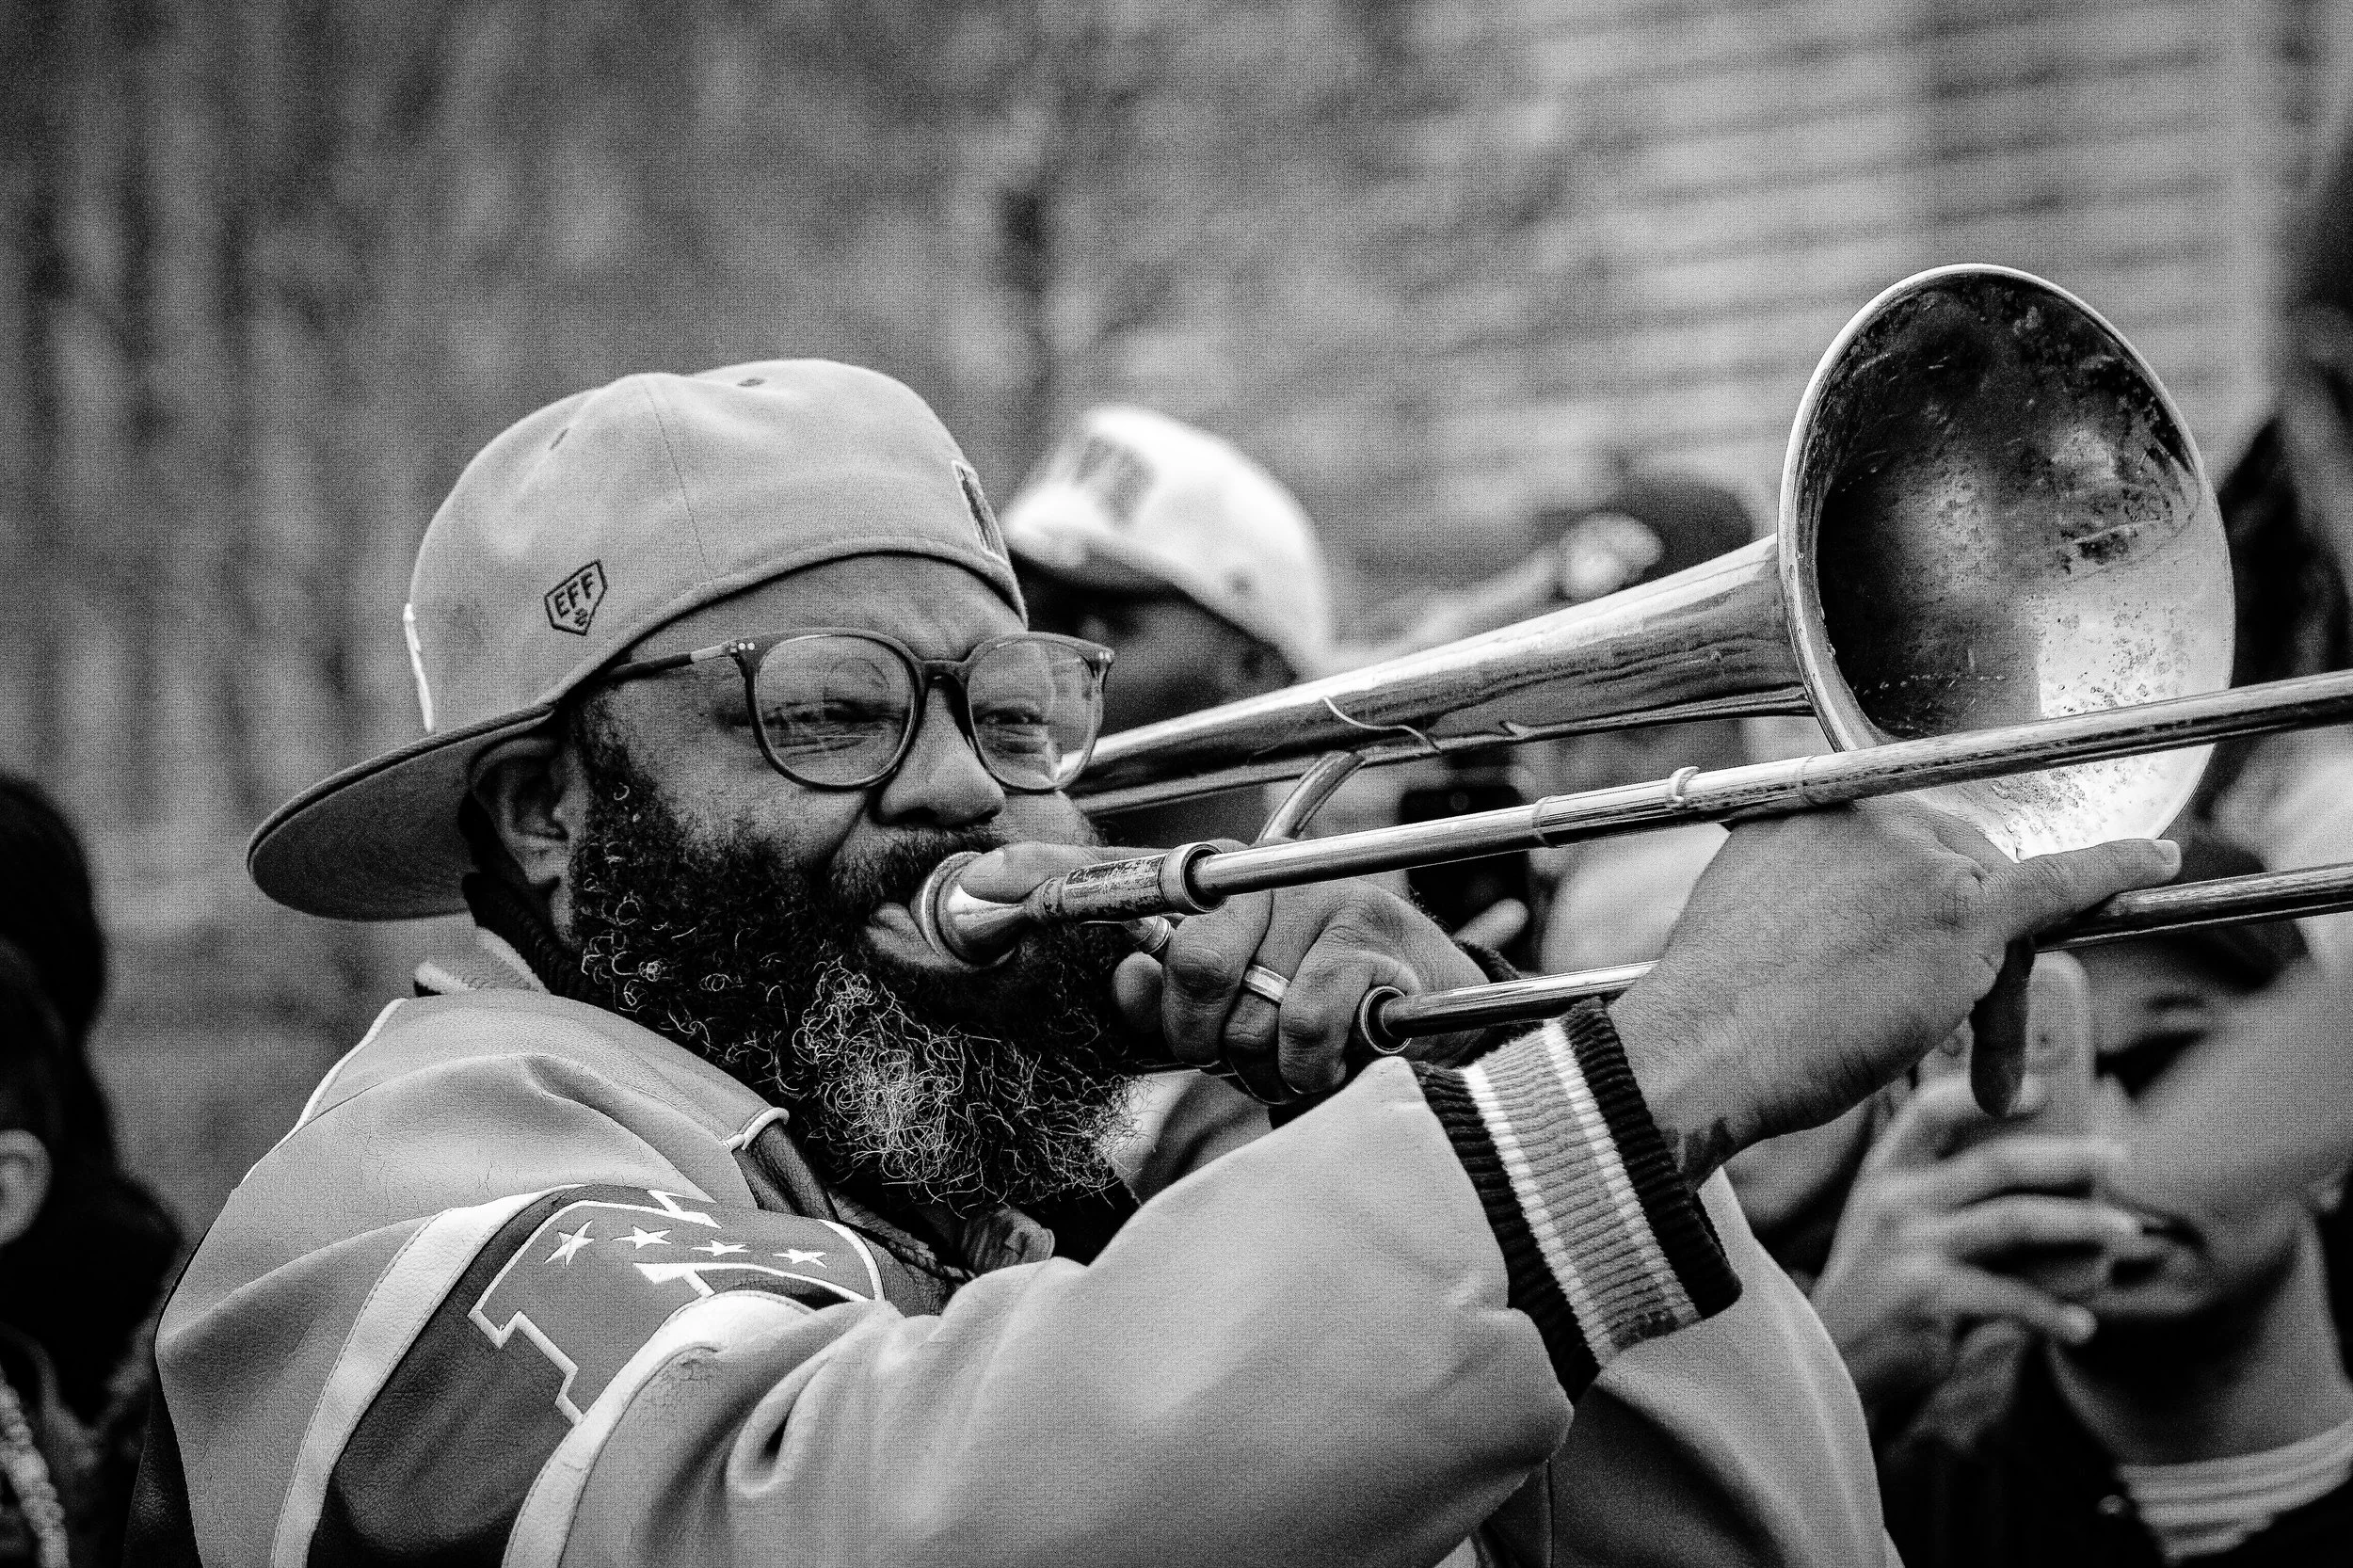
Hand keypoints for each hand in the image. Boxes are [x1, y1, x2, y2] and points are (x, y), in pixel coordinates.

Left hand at [956, 842, 1486, 1100]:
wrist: (1454, 1037)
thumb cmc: (1332, 1028)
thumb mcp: (1241, 1020)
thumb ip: (1172, 1003)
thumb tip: (1125, 980)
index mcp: (1232, 889)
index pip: (1131, 879)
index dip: (1045, 877)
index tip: (978, 880)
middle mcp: (1277, 877)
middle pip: (1188, 961)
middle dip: (1205, 1034)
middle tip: (1244, 1051)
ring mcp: (1331, 902)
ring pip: (1245, 1003)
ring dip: (1268, 1061)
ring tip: (1301, 1057)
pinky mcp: (1382, 945)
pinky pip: (1308, 1019)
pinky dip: (1313, 1061)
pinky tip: (1338, 1059)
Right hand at [1607, 799, 2176, 1179]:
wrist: (1706, 1045)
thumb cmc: (1716, 1007)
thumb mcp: (1746, 910)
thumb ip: (1798, 887)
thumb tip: (1828, 907)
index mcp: (1817, 805)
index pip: (1907, 850)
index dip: (1921, 910)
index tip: (1915, 950)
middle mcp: (1875, 812)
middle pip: (1958, 878)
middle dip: (1963, 959)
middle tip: (1942, 1038)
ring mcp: (1923, 856)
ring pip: (1997, 916)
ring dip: (1995, 998)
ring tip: (1978, 1079)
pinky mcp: (1965, 912)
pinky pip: (2060, 882)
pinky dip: (2113, 868)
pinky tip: (2154, 861)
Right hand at [1810, 1076, 2143, 1410]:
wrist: (1831, 1363)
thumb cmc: (1882, 1292)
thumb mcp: (1901, 1234)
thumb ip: (1958, 1207)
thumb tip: (2062, 1195)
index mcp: (1884, 1174)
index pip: (1929, 1109)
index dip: (1985, 1092)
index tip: (2045, 1090)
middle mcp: (1894, 1201)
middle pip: (1997, 1161)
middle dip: (2069, 1156)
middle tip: (2120, 1157)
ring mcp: (1910, 1247)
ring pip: (2018, 1221)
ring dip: (2084, 1225)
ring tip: (2127, 1232)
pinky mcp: (1930, 1296)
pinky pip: (2014, 1296)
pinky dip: (2056, 1312)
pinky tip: (2081, 1326)